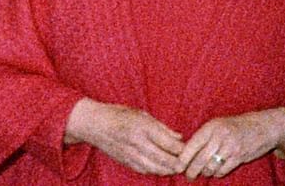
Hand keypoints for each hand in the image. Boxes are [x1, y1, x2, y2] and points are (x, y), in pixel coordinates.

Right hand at [66, 99, 185, 174]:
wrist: (94, 124)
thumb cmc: (118, 114)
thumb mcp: (141, 114)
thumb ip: (162, 127)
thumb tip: (180, 137)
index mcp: (143, 127)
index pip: (170, 144)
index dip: (183, 149)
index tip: (191, 149)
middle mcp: (138, 143)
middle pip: (166, 160)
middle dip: (179, 163)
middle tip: (189, 163)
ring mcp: (132, 154)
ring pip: (157, 168)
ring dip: (169, 169)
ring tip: (177, 166)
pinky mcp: (127, 162)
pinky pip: (146, 170)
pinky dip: (157, 170)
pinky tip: (162, 167)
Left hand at [179, 109, 284, 178]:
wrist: (262, 127)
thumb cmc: (234, 126)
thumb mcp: (217, 125)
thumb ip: (203, 136)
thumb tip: (185, 152)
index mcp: (211, 127)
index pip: (192, 145)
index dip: (183, 158)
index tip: (176, 167)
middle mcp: (220, 137)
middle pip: (200, 159)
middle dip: (191, 170)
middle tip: (188, 175)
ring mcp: (231, 148)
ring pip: (211, 167)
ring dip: (204, 173)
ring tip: (201, 173)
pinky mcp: (239, 157)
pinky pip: (223, 170)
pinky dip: (216, 173)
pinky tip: (214, 171)